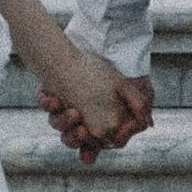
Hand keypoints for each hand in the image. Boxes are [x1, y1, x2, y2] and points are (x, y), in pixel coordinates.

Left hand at [39, 46, 152, 160]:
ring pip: (57, 124)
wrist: (92, 41)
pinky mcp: (50, 94)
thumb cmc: (108, 68)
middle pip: (72, 139)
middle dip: (76, 138)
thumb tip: (147, 125)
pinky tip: (55, 98)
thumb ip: (138, 106)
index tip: (96, 146)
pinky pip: (45, 103)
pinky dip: (48, 103)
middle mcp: (77, 117)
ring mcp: (62, 106)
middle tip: (83, 130)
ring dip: (64, 122)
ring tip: (74, 112)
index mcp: (95, 121)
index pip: (92, 146)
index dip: (92, 150)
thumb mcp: (126, 87)